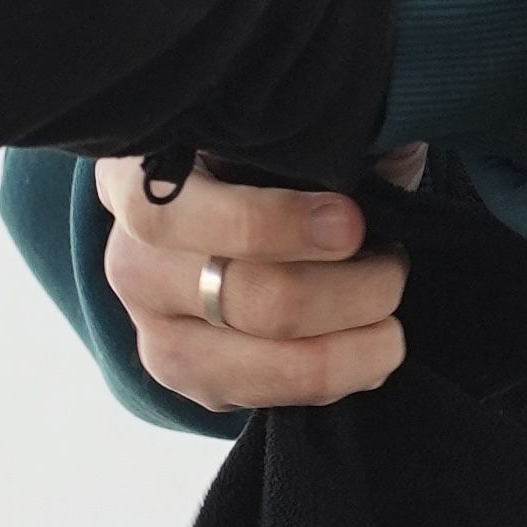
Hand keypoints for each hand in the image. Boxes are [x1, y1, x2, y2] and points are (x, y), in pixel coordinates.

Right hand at [99, 153, 425, 412]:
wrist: (226, 221)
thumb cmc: (267, 159)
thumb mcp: (281, 129)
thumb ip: (321, 134)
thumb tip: (390, 154)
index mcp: (137, 177)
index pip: (173, 213)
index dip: (271, 222)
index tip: (352, 221)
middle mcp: (132, 260)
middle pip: (244, 297)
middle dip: (346, 288)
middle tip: (394, 264)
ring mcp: (153, 331)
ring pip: (264, 364)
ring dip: (350, 345)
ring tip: (391, 314)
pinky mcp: (188, 384)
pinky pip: (271, 397)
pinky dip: (338, 375)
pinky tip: (369, 346)